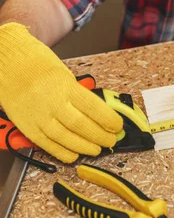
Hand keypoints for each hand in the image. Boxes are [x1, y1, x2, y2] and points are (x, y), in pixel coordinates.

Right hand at [0, 23, 122, 162]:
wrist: (7, 62)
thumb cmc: (36, 64)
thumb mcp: (64, 74)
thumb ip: (78, 94)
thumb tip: (99, 112)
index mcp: (65, 86)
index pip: (93, 108)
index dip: (108, 120)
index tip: (118, 126)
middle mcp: (51, 102)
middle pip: (81, 125)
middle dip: (100, 136)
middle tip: (111, 140)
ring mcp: (38, 116)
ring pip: (65, 138)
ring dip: (84, 146)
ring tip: (97, 149)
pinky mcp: (26, 126)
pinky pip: (46, 144)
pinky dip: (62, 152)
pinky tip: (74, 155)